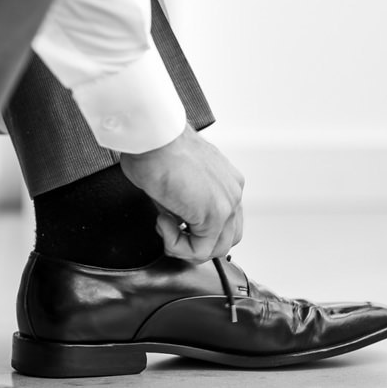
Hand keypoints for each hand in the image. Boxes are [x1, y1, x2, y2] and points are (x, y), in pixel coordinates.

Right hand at [119, 125, 244, 262]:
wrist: (154, 136)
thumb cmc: (156, 147)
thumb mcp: (174, 180)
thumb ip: (182, 203)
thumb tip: (174, 220)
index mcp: (226, 181)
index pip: (224, 222)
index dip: (195, 230)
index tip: (172, 220)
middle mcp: (232, 192)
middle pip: (225, 239)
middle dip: (193, 243)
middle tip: (170, 230)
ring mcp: (226, 204)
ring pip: (215, 249)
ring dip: (184, 246)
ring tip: (165, 225)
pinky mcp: (214, 215)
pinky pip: (199, 250)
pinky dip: (176, 245)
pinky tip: (163, 223)